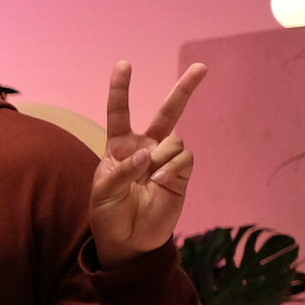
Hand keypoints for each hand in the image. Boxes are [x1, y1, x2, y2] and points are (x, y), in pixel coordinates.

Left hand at [91, 61, 205, 266]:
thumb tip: (147, 154)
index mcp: (119, 147)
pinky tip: (160, 182)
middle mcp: (145, 148)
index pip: (119, 112)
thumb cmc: (108, 214)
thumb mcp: (103, 192)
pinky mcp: (182, 173)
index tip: (124, 64)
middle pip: (167, 113)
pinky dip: (172, 167)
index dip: (121, 89)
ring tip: (149, 178)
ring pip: (174, 139)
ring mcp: (165, 160)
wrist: (128, 240)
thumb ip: (121, 170)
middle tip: (201, 67)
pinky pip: (184, 157)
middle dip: (184, 90)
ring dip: (160, 156)